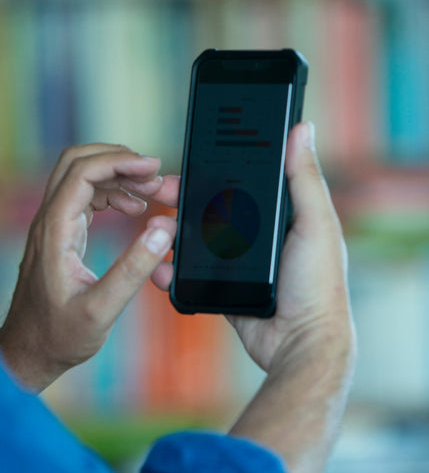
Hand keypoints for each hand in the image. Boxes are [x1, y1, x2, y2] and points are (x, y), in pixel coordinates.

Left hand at [0, 144, 178, 391]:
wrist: (29, 351)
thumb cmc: (59, 335)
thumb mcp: (101, 309)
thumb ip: (133, 271)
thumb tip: (163, 233)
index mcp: (55, 231)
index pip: (83, 172)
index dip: (120, 162)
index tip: (153, 168)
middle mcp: (49, 221)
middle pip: (78, 162)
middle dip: (119, 160)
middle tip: (154, 175)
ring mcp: (52, 225)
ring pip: (81, 176)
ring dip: (117, 175)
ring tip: (151, 192)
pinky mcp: (60, 234)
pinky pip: (84, 197)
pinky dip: (111, 193)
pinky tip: (134, 209)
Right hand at [152, 121, 355, 374]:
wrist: (299, 344)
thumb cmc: (318, 284)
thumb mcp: (315, 223)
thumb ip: (304, 179)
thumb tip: (301, 128)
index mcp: (282, 216)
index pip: (244, 181)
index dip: (218, 167)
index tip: (192, 158)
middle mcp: (257, 236)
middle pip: (213, 207)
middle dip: (184, 198)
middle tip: (161, 190)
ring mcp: (237, 264)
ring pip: (196, 240)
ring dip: (172, 232)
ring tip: (155, 227)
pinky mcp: (221, 289)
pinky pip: (190, 275)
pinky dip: (171, 270)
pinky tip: (158, 266)